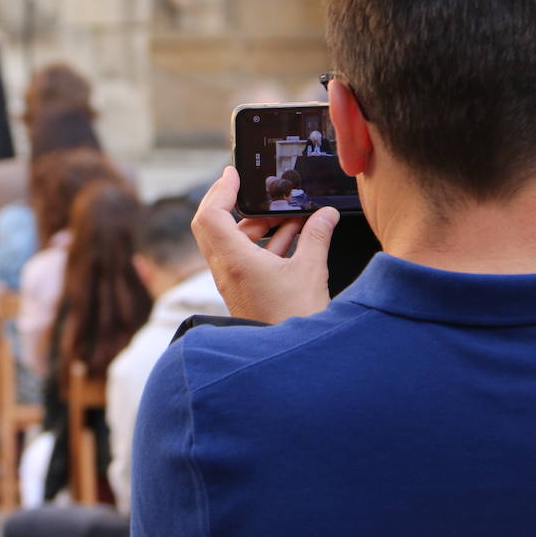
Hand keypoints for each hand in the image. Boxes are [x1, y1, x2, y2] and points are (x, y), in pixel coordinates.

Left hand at [191, 166, 338, 323]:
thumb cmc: (295, 321)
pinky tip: (294, 236)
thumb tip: (325, 214)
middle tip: (258, 190)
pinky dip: (264, 242)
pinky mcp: (243, 290)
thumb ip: (317, 237)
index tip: (233, 174)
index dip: (219, 190)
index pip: (210, 215)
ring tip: (291, 215)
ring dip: (258, 224)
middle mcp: (226, 270)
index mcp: (234, 261)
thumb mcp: (311, 272)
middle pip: (214, 225)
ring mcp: (232, 281)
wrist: (289, 362)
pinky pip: (246, 256)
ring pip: (234, 240)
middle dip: (236, 203)